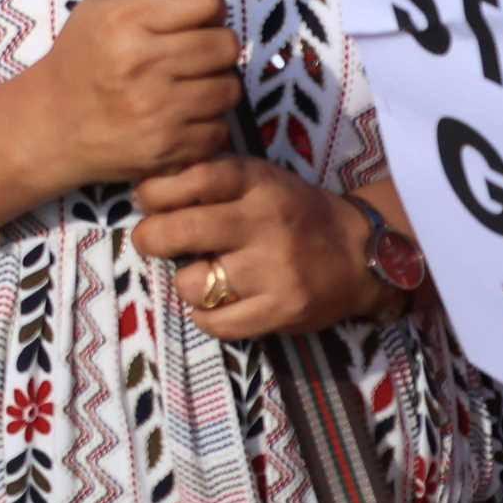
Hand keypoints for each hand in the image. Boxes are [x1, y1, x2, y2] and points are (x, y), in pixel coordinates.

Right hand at [27, 0, 239, 188]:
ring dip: (213, 86)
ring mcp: (156, 110)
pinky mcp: (169, 149)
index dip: (203, 3)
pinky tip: (177, 116)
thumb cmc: (82, 57)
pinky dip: (206, 124)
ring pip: (229, 87)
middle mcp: (140, 64)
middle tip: (184, 51)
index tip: (188, 13)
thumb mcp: (102, 5)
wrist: (53, 127)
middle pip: (225, 43)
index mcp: (123, 21)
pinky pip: (220, 128)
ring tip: (181, 84)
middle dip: (210, 46)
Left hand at [131, 158, 382, 339]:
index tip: (145, 201)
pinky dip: (205, 317)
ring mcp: (274, 270)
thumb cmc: (292, 211)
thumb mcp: (258, 178)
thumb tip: (143, 191)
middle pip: (180, 231)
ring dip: (185, 283)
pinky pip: (217, 324)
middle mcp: (264, 223)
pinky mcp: (282, 311)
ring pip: (193, 284)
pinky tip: (215, 305)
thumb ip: (209, 179)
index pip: (191, 178)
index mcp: (256, 182)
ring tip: (199, 277)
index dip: (154, 192)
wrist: (359, 253)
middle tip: (148, 241)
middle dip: (150, 238)